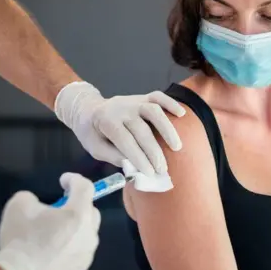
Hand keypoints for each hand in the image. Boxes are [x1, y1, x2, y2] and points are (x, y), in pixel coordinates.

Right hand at [0, 173, 100, 269]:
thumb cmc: (21, 240)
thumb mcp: (19, 205)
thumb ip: (32, 198)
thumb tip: (37, 205)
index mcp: (78, 214)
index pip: (85, 187)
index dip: (74, 179)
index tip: (63, 180)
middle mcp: (89, 234)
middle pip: (91, 212)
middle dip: (77, 206)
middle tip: (58, 209)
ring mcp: (86, 256)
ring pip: (86, 236)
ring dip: (74, 230)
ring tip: (53, 234)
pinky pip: (78, 254)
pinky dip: (69, 249)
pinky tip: (51, 254)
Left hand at [54, 82, 185, 175]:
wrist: (89, 109)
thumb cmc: (93, 133)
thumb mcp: (95, 148)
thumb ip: (113, 156)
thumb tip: (134, 167)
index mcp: (105, 121)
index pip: (125, 140)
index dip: (138, 157)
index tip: (149, 173)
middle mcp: (120, 108)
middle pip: (141, 129)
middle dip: (153, 151)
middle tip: (162, 169)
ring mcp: (132, 101)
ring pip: (153, 110)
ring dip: (167, 129)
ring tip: (176, 147)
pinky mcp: (142, 97)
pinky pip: (158, 97)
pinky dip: (170, 103)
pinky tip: (181, 114)